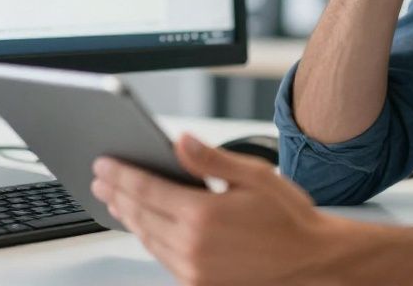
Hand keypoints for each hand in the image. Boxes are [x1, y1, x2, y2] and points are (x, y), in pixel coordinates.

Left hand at [91, 134, 342, 284]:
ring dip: (127, 216)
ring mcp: (193, 269)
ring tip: (116, 199)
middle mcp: (192, 246)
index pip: (146, 189)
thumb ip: (210, 159)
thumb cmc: (289, 218)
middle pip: (140, 214)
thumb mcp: (253, 175)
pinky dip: (148, 237)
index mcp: (203, 215)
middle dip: (117, 193)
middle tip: (101, 179)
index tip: (104, 164)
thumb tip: (179, 140)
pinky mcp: (198, 283)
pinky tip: (144, 225)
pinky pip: (162, 256)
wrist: (311, 260)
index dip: (121, 174)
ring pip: (147, 238)